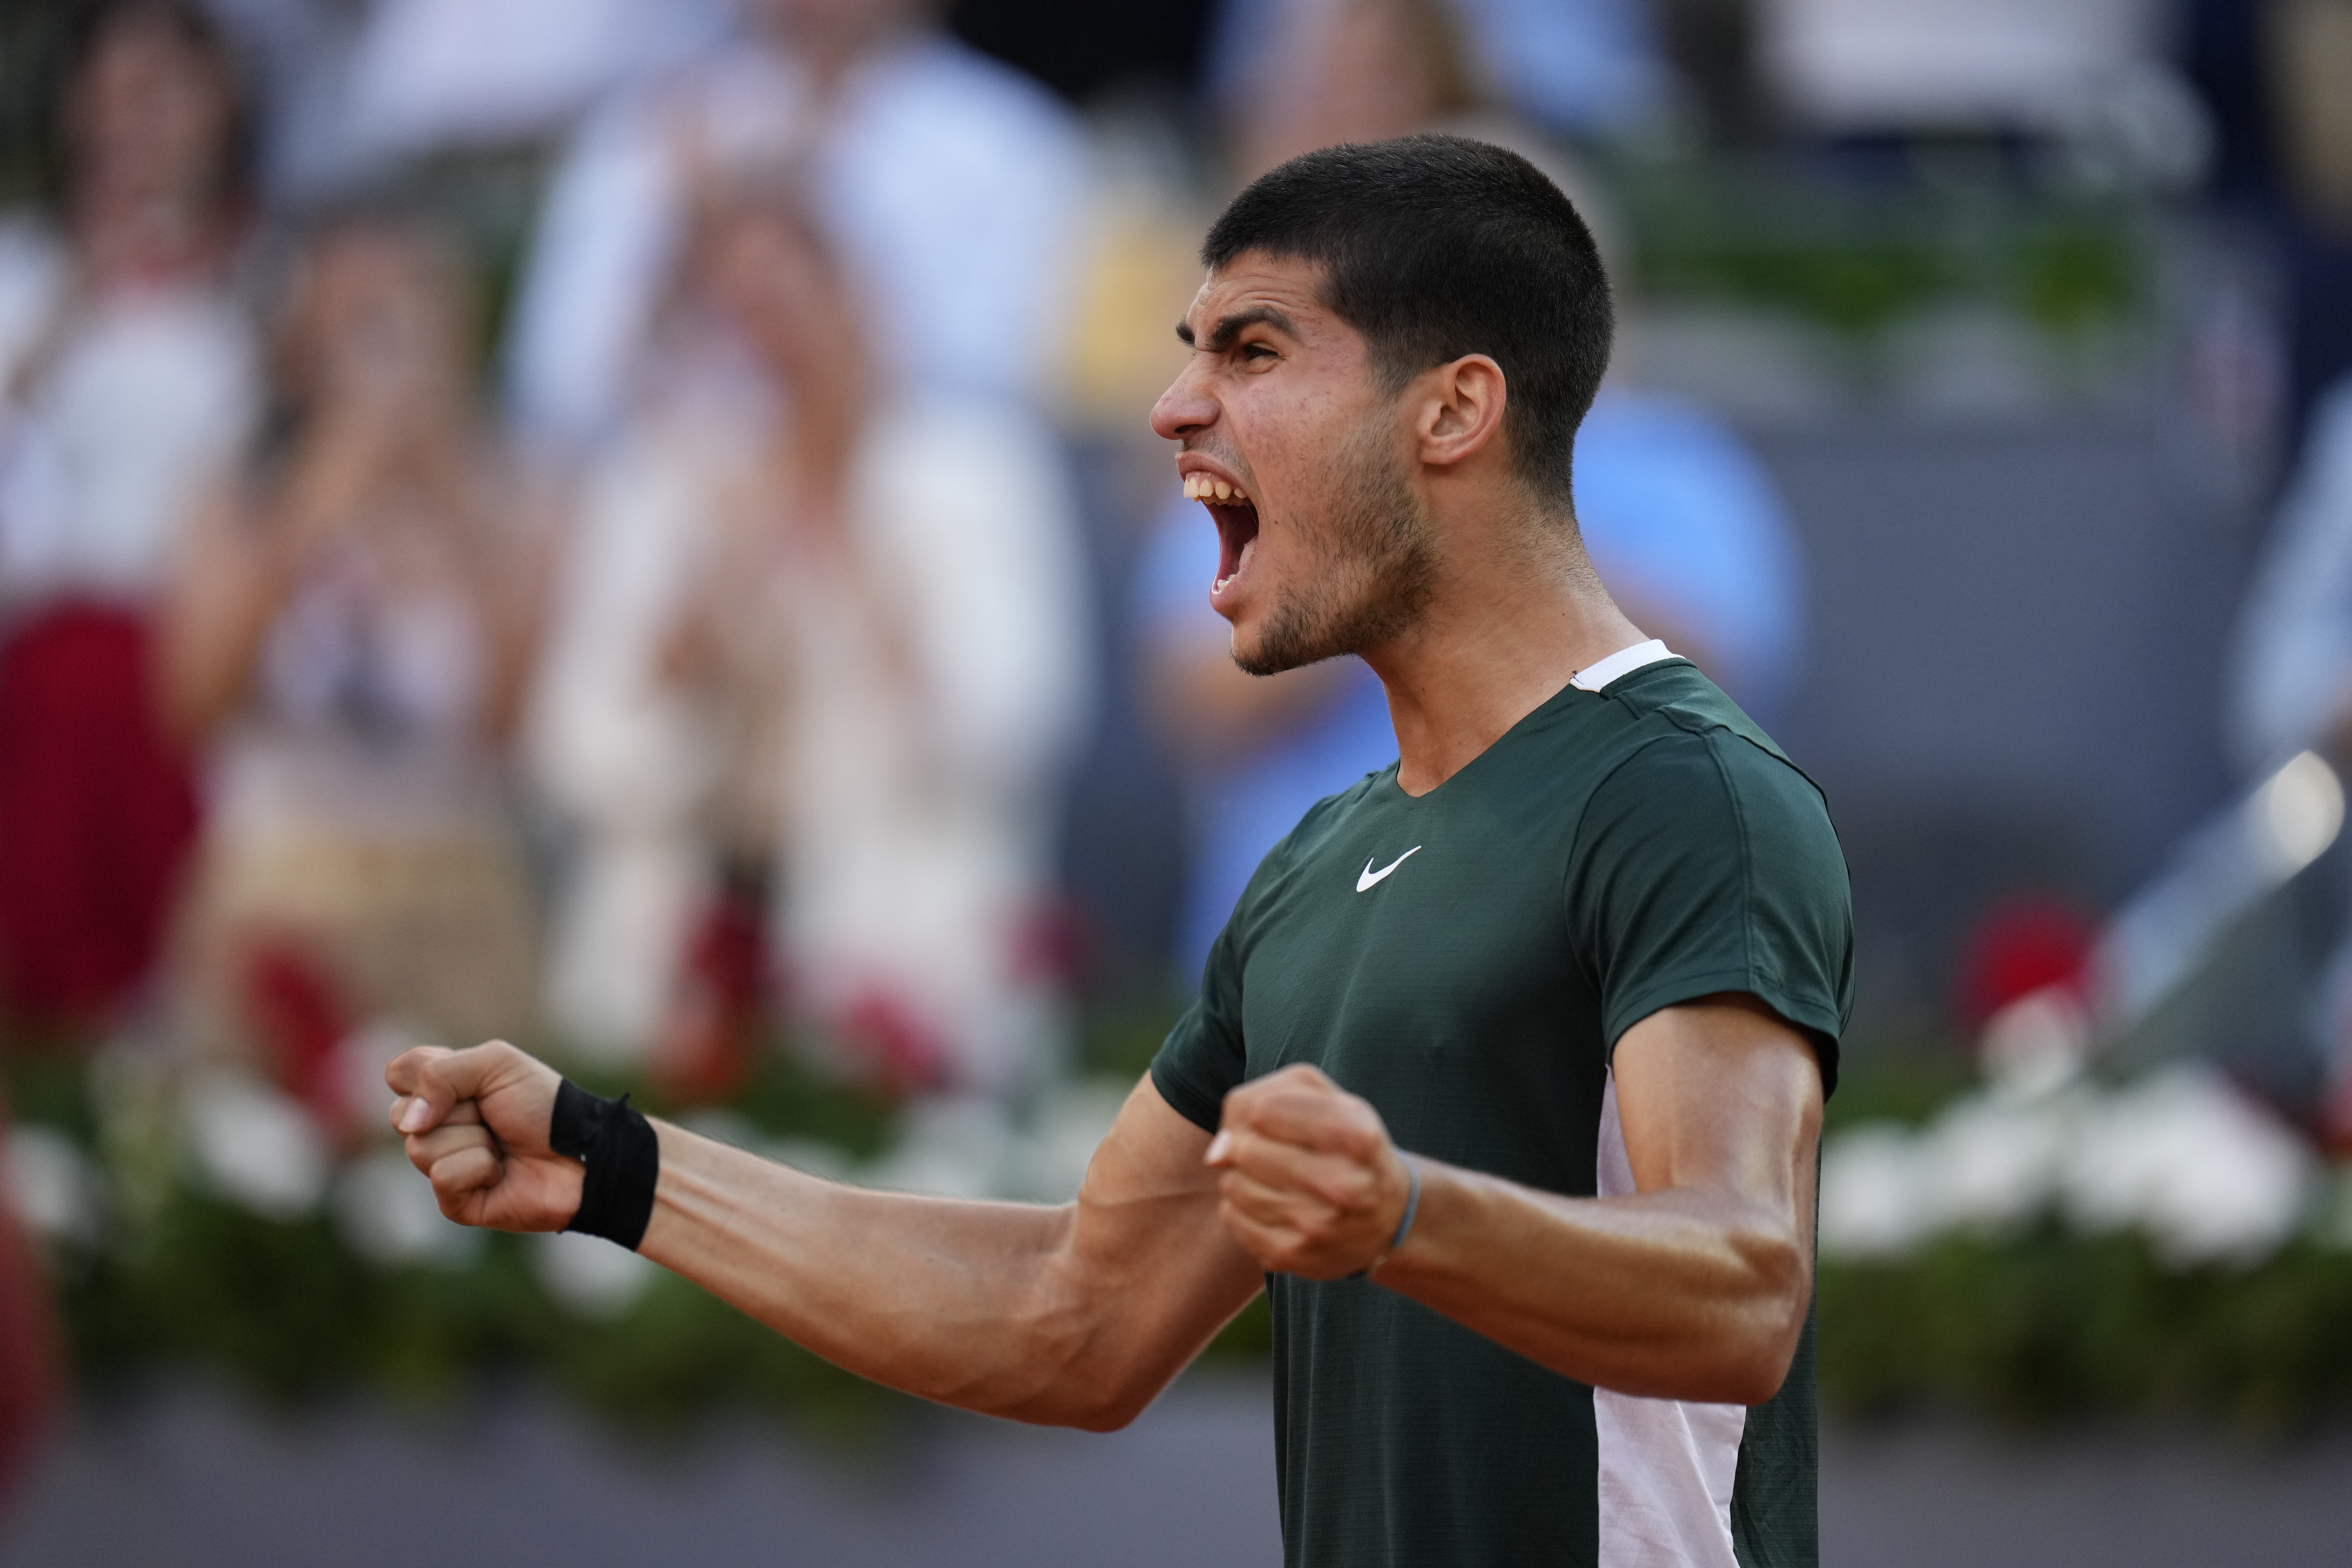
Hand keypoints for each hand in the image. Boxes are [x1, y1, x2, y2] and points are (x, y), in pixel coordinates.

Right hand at [386, 1041, 580, 1231]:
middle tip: (492, 1115)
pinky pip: (444, 1176)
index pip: (399, 1073)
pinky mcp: (453, 1201)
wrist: (581, 1152)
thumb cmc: (542, 1105)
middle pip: (401, 1115)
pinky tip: (501, 1172)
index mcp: (441, 1090)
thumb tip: (410, 1121)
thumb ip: (440, 1073)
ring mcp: (441, 1165)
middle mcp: (434, 1128)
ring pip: (421, 1147)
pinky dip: (479, 1167)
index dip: (429, 1075)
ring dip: (473, 1139)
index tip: (473, 1081)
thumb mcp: (497, 1063)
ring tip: (500, 1145)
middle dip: (458, 1109)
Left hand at [1206, 1064, 1412, 1279]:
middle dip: (1247, 1143)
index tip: (1273, 1120)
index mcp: (1354, 1136)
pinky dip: (1239, 1206)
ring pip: (1234, 1184)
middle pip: (1245, 1149)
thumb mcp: (1329, 1101)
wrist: (1388, 1215)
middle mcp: (1342, 1185)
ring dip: (1242, 1175)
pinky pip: (1232, 1218)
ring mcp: (1317, 1226)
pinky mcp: (1293, 1256)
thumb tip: (1215, 1154)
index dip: (1257, 1111)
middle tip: (1272, 1151)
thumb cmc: (1348, 1146)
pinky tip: (1269, 1203)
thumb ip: (1265, 1102)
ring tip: (1274, 1178)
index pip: (1261, 1110)